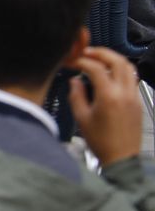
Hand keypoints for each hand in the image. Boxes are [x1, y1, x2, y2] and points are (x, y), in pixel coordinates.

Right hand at [69, 47, 142, 165]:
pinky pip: (132, 79)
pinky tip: (109, 76)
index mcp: (109, 96)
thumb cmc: (101, 141)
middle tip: (87, 52)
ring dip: (113, 59)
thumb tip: (76, 81)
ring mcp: (134, 97)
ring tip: (99, 60)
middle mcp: (125, 93)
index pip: (96, 68)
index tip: (72, 62)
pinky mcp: (138, 102)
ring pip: (129, 67)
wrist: (121, 158)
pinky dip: (120, 71)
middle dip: (101, 53)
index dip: (81, 61)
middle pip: (118, 61)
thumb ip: (76, 94)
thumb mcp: (81, 117)